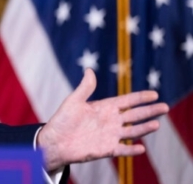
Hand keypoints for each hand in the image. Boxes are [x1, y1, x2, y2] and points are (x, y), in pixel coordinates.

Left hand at [38, 68, 168, 171]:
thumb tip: (89, 69)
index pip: (127, 102)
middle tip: (165, 107)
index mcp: (105, 108)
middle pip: (135, 115)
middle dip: (149, 111)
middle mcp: (111, 121)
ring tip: (156, 124)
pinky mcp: (106, 149)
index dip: (140, 98)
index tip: (154, 94)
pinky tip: (141, 148)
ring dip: (144, 129)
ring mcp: (110, 135)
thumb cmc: (62, 120)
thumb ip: (85, 88)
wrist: (54, 141)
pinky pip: (122, 150)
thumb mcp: (74, 101)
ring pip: (132, 132)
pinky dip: (131, 150)